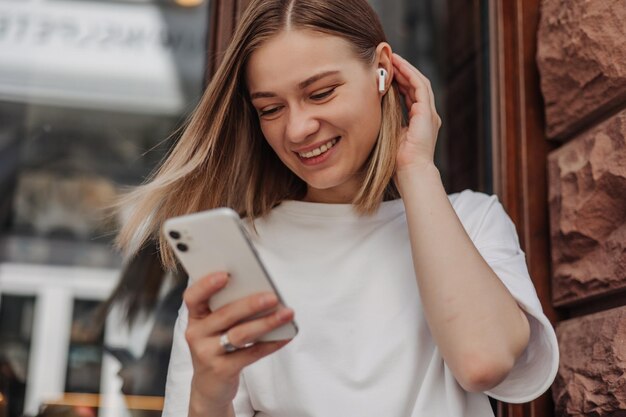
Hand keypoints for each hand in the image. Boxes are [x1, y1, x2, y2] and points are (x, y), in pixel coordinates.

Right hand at [183, 272, 293, 414]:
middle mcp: (196, 334)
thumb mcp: (214, 328)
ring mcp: (207, 354)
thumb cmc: (216, 346)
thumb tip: (260, 289)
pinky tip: (285, 336)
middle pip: (224, 315)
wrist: (209, 387)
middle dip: (250, 304)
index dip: (206, 285)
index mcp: (195, 318)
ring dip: (266, 323)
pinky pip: (251, 354)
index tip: (225, 275)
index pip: (193, 297)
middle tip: (272, 296)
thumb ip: (227, 309)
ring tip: (286, 314)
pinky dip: (271, 343)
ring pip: (240, 334)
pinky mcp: (222, 370)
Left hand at [391, 53, 441, 172]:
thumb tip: (374, 111)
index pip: (410, 94)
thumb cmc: (398, 161)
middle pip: (416, 85)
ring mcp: (429, 113)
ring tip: (393, 58)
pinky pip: (419, 86)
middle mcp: (427, 115)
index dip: (400, 81)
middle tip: (389, 58)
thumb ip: (388, 122)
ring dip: (406, 69)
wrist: (410, 171)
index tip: (387, 71)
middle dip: (403, 71)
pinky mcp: (427, 112)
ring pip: (419, 82)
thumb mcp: (391, 135)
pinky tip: (399, 66)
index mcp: (419, 121)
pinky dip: (410, 74)